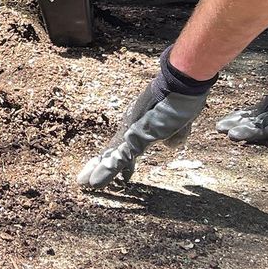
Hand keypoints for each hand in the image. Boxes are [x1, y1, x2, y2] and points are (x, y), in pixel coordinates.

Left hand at [76, 51, 215, 190]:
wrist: (181, 85)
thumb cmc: (183, 99)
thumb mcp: (180, 123)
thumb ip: (175, 135)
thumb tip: (170, 145)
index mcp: (142, 125)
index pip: (127, 147)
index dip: (122, 163)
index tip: (122, 177)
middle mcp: (132, 128)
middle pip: (113, 152)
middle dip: (100, 166)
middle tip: (84, 180)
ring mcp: (130, 132)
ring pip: (111, 157)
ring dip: (97, 171)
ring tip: (84, 183)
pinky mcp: (134, 137)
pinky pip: (117, 159)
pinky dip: (106, 172)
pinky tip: (94, 183)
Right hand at [215, 24, 267, 156]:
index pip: (264, 127)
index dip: (249, 133)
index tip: (232, 136)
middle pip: (252, 117)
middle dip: (236, 124)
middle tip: (219, 128)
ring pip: (254, 109)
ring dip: (239, 117)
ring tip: (224, 121)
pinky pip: (259, 102)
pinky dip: (249, 109)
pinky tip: (247, 112)